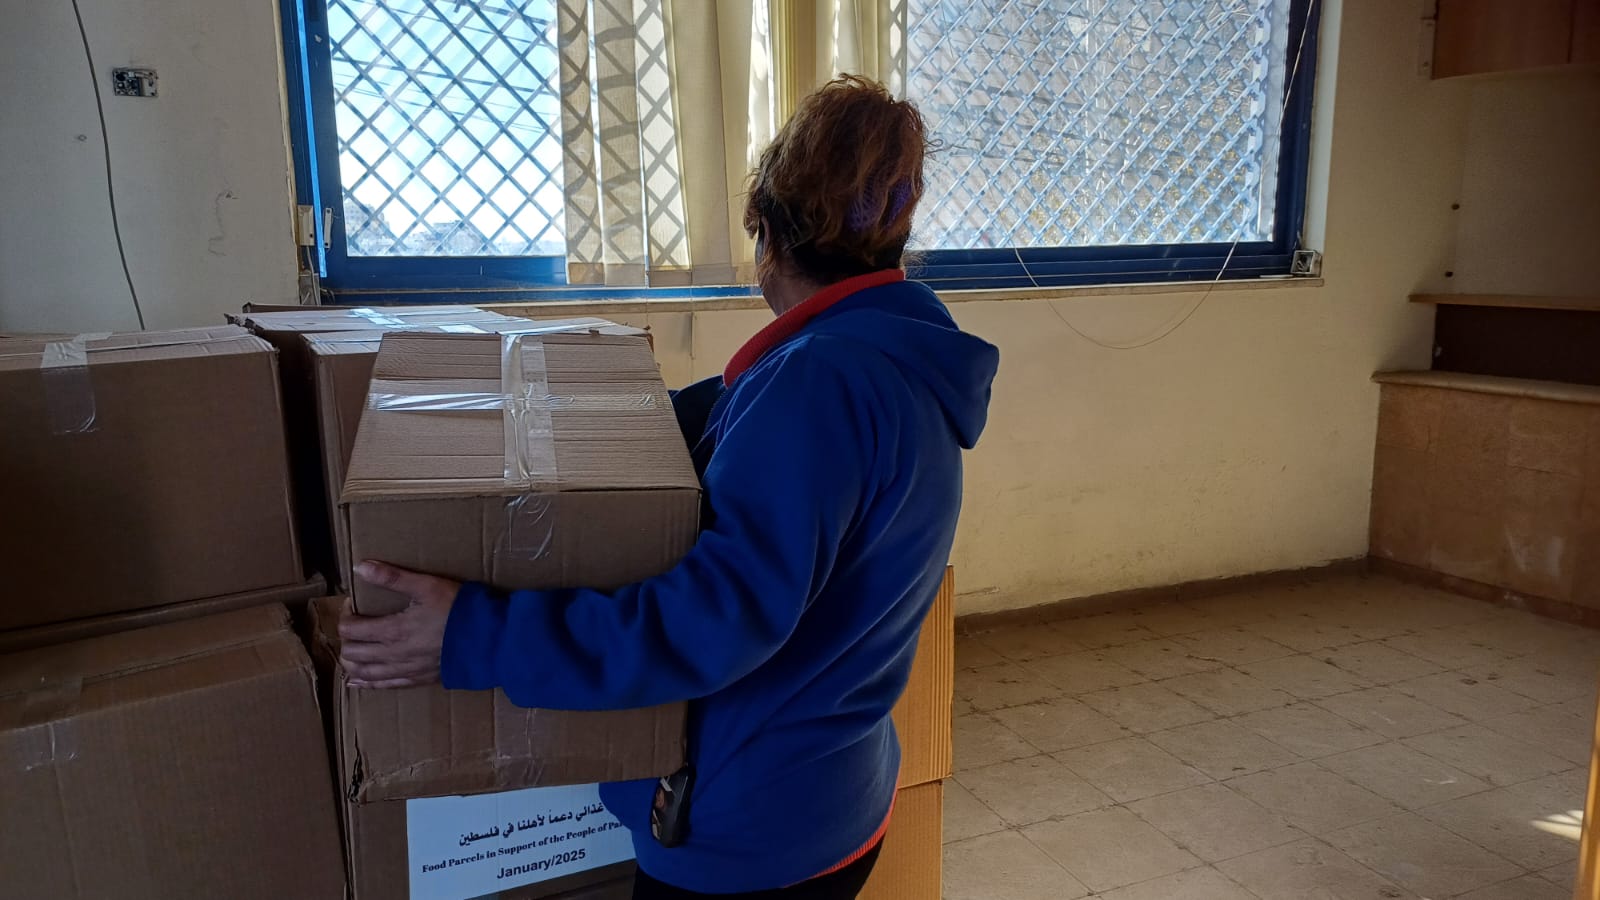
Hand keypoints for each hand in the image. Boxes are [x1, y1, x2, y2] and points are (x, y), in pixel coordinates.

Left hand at [338, 560, 460, 687]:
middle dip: (346, 639)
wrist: (488, 640)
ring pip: (365, 673)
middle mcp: (393, 655)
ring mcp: (405, 670)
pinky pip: (385, 686)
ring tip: (350, 652)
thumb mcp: (427, 586)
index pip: (351, 629)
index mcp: (393, 630)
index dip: (345, 616)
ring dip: (352, 662)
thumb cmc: (459, 610)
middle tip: (353, 625)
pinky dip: (366, 684)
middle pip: (353, 653)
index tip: (353, 605)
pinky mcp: (418, 680)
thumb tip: (360, 567)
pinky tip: (357, 682)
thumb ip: (393, 577)